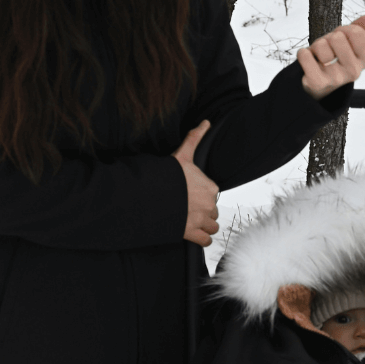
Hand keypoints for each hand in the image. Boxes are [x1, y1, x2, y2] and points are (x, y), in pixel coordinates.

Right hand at [172, 120, 219, 246]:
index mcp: (210, 187)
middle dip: (204, 211)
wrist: (152, 196)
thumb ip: (195, 138)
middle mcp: (209, 205)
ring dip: (205, 225)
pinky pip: (205, 241)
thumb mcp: (182, 155)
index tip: (190, 195)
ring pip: (212, 227)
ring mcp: (201, 221)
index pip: (212, 194)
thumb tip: (206, 122)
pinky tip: (194, 234)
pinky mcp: (191, 234)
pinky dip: (202, 239)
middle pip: (212, 211)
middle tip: (188, 208)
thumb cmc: (168, 175)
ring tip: (192, 221)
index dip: (202, 195)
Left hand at [298, 14, 364, 100]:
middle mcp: (353, 71)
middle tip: (326, 50)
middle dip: (327, 39)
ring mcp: (336, 79)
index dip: (343, 30)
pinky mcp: (318, 83)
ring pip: (321, 45)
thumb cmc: (333, 59)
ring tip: (317, 58)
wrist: (318, 86)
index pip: (356, 32)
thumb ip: (357, 31)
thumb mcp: (346, 45)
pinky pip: (305, 56)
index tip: (339, 41)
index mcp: (363, 60)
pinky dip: (302, 53)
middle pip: (337, 37)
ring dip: (314, 47)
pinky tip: (307, 60)